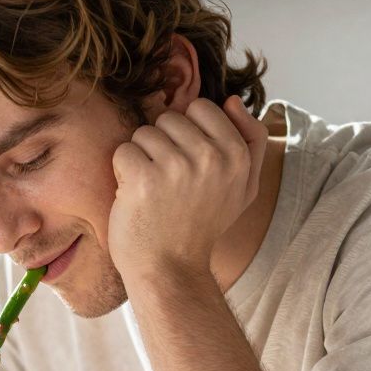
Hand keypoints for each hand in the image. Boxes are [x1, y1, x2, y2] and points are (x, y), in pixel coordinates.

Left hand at [107, 96, 268, 281]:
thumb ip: (249, 141)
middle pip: (169, 118)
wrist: (170, 271)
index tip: (188, 167)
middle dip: (162, 146)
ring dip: (141, 160)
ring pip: (144, 133)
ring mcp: (177, 167)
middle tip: (168, 184)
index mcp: (237, 154)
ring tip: (152, 191)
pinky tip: (134, 197)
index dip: (186, 135)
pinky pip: (123, 151)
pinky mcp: (143, 179)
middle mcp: (211, 156)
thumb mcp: (243, 188)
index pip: (202, 108)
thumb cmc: (202, 226)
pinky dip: (122, 173)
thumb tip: (231, 100)